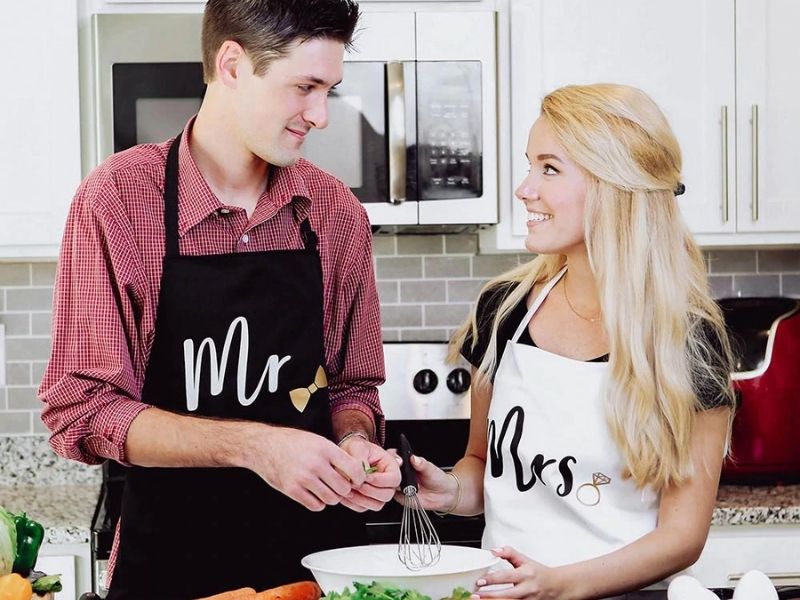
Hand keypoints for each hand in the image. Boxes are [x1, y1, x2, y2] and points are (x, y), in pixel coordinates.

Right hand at [248, 425, 365, 511]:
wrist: (264, 446)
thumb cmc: (292, 442)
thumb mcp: (317, 440)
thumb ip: (335, 455)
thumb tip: (355, 472)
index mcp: (325, 448)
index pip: (354, 470)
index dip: (358, 478)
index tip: (356, 480)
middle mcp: (316, 463)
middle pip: (343, 488)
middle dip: (344, 489)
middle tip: (339, 486)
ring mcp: (303, 478)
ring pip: (331, 499)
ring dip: (331, 497)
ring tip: (326, 489)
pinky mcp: (292, 490)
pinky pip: (316, 505)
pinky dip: (318, 503)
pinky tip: (314, 494)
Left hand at [338, 435, 401, 511]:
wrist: (346, 453)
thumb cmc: (355, 448)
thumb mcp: (358, 447)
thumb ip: (360, 459)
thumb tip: (362, 475)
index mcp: (390, 466)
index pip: (394, 479)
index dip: (380, 480)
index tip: (365, 477)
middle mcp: (386, 481)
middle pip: (387, 495)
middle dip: (370, 491)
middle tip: (356, 484)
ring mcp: (377, 492)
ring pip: (376, 505)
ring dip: (361, 499)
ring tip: (349, 489)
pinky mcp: (367, 500)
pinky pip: (363, 508)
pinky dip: (353, 503)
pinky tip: (346, 493)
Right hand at [392, 453, 458, 512]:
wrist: (443, 495)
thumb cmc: (437, 479)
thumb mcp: (431, 469)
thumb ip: (422, 464)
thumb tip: (414, 458)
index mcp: (407, 463)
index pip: (393, 457)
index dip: (391, 457)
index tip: (395, 459)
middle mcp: (401, 474)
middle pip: (387, 470)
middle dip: (389, 471)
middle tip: (398, 473)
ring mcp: (399, 485)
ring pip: (387, 483)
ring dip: (392, 483)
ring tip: (403, 485)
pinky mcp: (400, 497)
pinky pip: (392, 495)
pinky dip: (394, 494)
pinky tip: (403, 492)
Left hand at [475, 547, 563, 599]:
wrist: (555, 586)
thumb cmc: (538, 572)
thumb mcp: (524, 559)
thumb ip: (509, 553)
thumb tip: (493, 551)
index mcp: (526, 574)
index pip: (506, 577)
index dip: (492, 579)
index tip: (480, 581)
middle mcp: (527, 589)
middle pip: (506, 594)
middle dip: (489, 595)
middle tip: (475, 595)